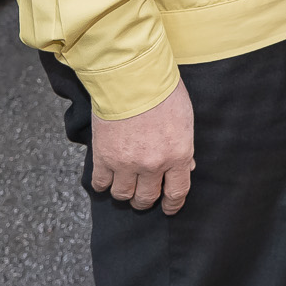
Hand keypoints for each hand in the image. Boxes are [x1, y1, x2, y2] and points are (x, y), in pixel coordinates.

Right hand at [90, 81, 194, 213]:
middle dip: (146, 200)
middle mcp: (153, 165)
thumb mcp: (184, 119)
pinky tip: (106, 178)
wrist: (132, 77)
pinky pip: (100, 183)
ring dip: (124, 192)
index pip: (177, 193)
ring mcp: (126, 164)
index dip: (172, 205)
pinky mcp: (104, 157)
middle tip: (143, 195)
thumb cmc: (162, 92)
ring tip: (125, 184)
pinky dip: (103, 184)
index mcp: (177, 155)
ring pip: (123, 195)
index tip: (168, 208)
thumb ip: (184, 147)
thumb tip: (185, 167)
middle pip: (147, 198)